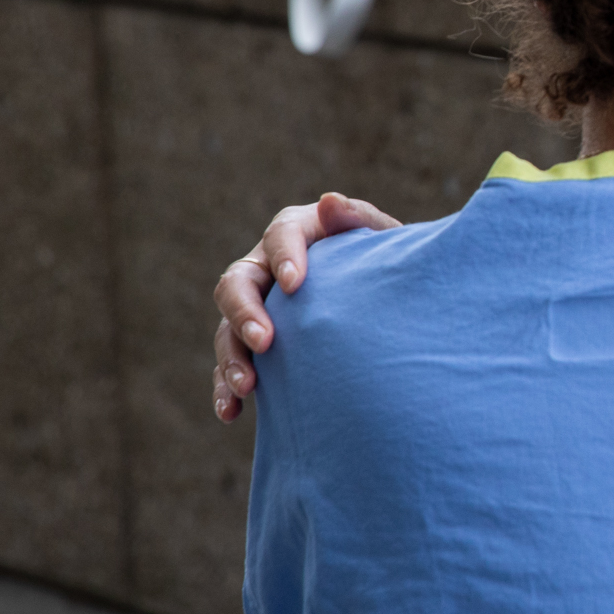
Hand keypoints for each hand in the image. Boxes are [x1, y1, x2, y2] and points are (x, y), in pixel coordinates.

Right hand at [211, 193, 400, 422]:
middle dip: (245, 313)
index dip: (284, 256)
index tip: (296, 284)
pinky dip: (226, 388)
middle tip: (267, 342)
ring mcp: (257, 307)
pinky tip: (232, 412)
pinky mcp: (255, 345)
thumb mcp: (382, 238)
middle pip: (239, 283)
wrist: (387, 301)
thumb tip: (329, 202)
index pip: (282, 234)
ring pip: (227, 329)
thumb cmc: (387, 262)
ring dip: (231, 357)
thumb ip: (360, 219)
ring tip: (248, 386)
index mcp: (299, 232)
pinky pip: (231, 365)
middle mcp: (267, 267)